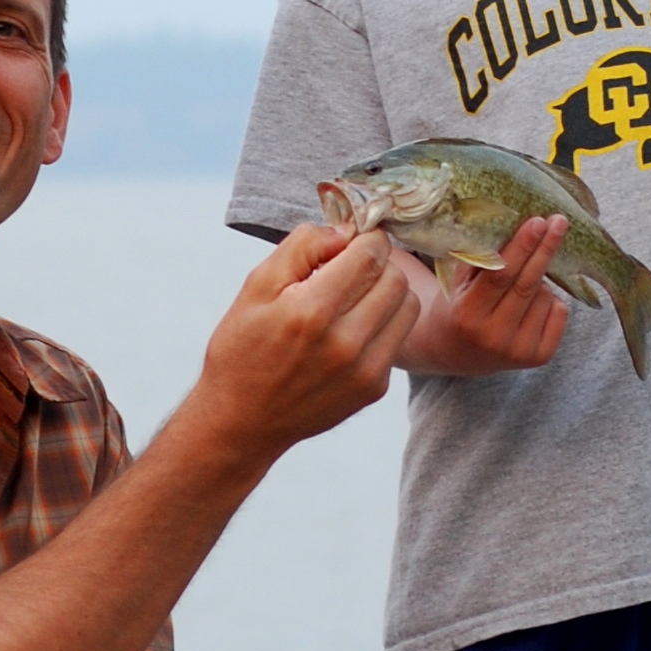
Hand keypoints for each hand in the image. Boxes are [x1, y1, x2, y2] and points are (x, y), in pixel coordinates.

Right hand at [182, 225, 419, 464]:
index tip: (354, 240)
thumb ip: (301, 247)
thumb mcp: (256, 287)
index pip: (370, 255)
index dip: (366, 238)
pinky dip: (381, 325)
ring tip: (356, 297)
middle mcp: (344, 342)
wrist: (242, 420)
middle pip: (395, 278)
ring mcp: (364, 370)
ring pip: (407, 307)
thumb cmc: (242, 349)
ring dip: (387, 292)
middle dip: (377, 263)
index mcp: (312, 311)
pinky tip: (351, 331)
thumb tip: (345, 230)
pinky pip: (397, 338)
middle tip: (352, 268)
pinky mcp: (374, 389)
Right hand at [398, 215, 571, 375]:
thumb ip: (483, 258)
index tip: (538, 221)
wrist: (459, 353)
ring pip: (546, 296)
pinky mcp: (540, 357)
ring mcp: (519, 351)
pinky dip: (551, 300)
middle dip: (545, 250)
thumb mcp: (459, 282)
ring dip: (540, 282)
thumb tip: (515, 224)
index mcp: (468, 316)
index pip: (501, 275)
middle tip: (559, 221)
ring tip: (519, 289)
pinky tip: (531, 307)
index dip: (521, 247)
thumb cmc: (460, 306)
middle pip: (528, 285)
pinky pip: (560, 312)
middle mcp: (494, 337)